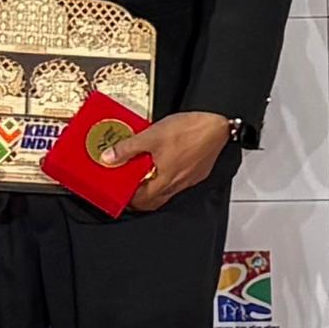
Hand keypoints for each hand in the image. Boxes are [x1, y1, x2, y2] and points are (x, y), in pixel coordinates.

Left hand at [92, 107, 232, 209]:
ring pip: (166, 190)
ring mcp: (189, 179)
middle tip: (130, 187)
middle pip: (153, 200)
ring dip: (154, 186)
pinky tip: (165, 162)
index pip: (141, 200)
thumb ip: (127, 149)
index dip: (127, 199)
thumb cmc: (190, 131)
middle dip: (139, 197)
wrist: (218, 127)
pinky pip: (179, 180)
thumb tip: (110, 157)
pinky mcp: (198, 171)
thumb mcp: (150, 136)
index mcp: (164, 180)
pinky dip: (168, 176)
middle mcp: (177, 184)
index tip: (120, 193)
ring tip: (145, 172)